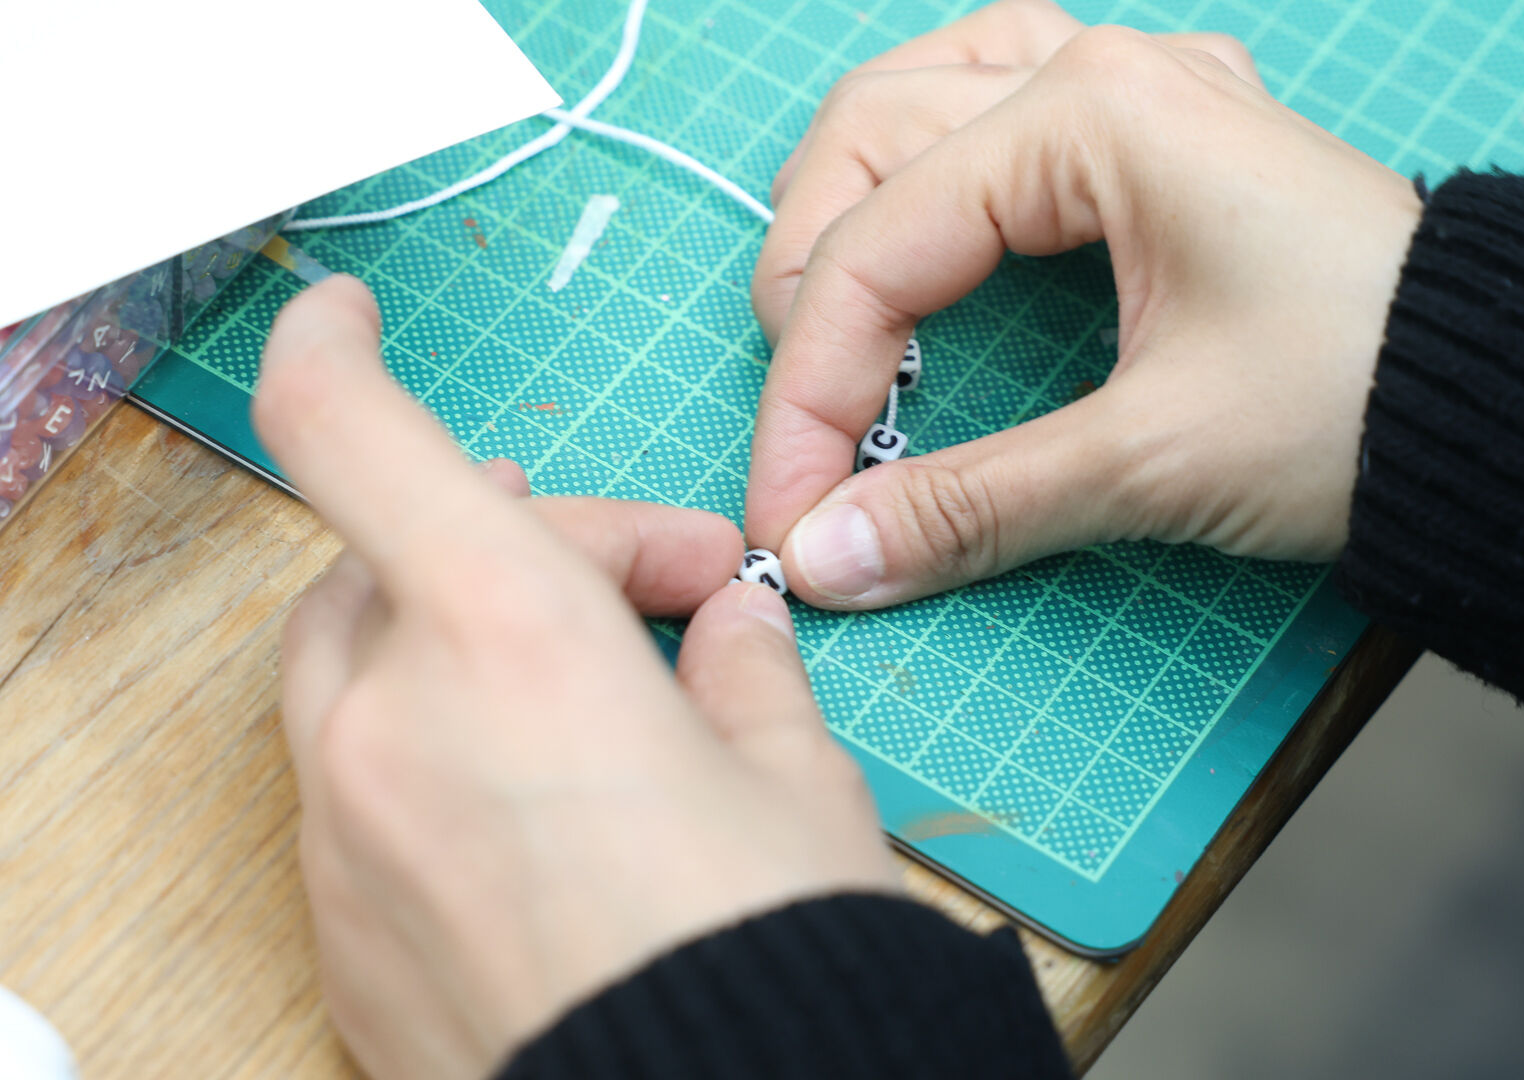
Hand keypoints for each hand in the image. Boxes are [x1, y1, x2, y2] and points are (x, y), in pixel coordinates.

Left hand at [252, 276, 896, 1079]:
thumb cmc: (769, 959)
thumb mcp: (797, 777)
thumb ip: (743, 669)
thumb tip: (727, 636)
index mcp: (510, 638)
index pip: (349, 432)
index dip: (332, 349)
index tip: (348, 320)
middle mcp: (390, 728)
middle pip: (395, 558)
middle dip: (525, 543)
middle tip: (662, 591)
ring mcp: (344, 843)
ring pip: (369, 675)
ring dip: (470, 646)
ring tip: (607, 702)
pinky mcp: (343, 938)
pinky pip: (364, 799)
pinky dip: (438, 759)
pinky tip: (548, 814)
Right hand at [747, 0, 1422, 608]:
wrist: (1506, 400)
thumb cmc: (1360, 402)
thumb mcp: (1150, 460)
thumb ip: (967, 503)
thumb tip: (828, 556)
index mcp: (1088, 118)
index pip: (874, 248)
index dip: (810, 394)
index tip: (791, 512)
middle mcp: (1098, 73)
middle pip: (865, 136)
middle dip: (807, 279)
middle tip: (813, 415)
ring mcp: (1134, 92)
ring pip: (923, 94)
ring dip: (852, 193)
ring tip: (827, 303)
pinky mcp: (1160, 138)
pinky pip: (1002, 100)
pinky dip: (936, 158)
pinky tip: (933, 212)